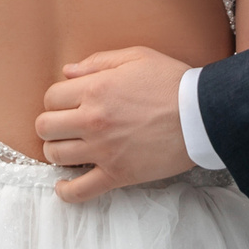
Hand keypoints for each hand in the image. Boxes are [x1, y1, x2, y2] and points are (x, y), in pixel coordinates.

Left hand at [35, 48, 191, 203]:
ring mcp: (103, 150)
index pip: (51, 97)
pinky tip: (64, 185)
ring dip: (58, 151)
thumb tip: (67, 71)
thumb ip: (98, 62)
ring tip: (70, 148)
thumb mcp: (137, 57)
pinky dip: (66, 191)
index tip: (68, 104)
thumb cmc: (172, 82)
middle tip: (66, 125)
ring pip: (55, 155)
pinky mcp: (117, 175)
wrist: (203, 115)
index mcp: (95, 89)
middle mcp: (92, 120)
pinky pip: (79, 191)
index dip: (57, 100)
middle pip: (45, 127)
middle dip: (52, 124)